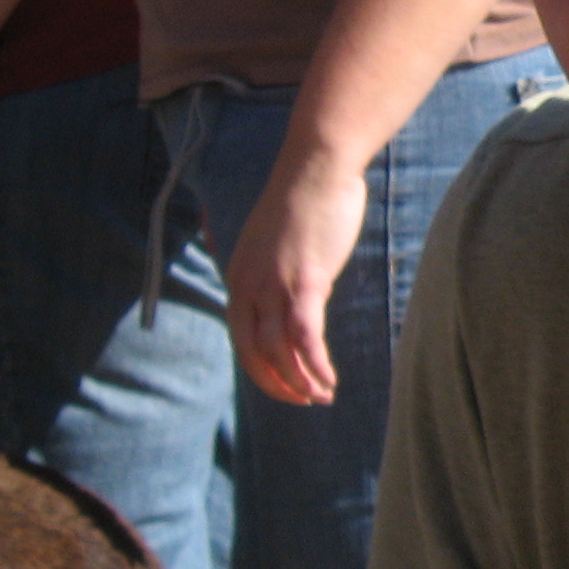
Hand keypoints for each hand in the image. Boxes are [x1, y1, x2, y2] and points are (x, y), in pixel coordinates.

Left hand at [228, 147, 367, 406]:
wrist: (316, 167)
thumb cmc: (305, 198)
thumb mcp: (278, 242)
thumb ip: (280, 271)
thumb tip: (301, 294)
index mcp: (239, 278)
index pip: (242, 339)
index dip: (262, 370)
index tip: (285, 385)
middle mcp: (248, 287)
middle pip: (254, 353)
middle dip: (279, 384)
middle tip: (303, 401)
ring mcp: (274, 286)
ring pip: (279, 352)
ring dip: (300, 381)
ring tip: (322, 396)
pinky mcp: (304, 283)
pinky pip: (305, 338)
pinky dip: (316, 364)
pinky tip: (329, 380)